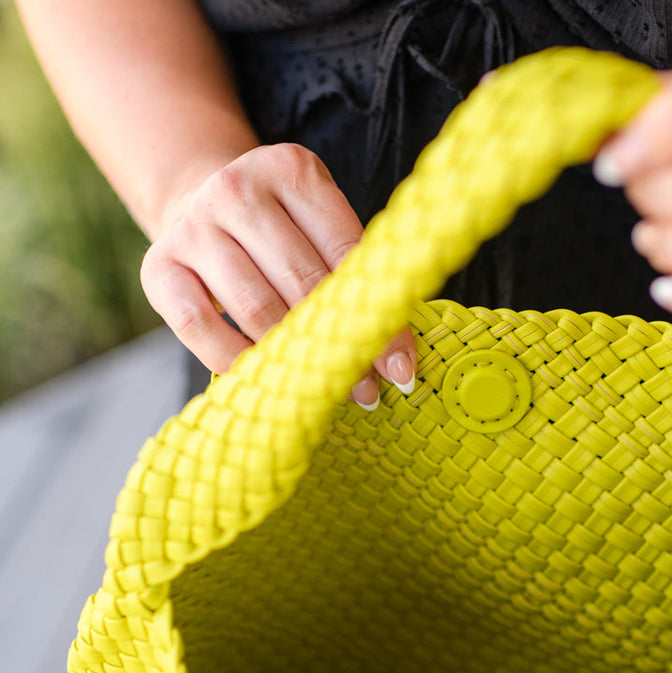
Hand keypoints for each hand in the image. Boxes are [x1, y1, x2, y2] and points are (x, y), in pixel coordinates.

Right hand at [141, 143, 414, 406]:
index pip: (348, 253)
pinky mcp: (158, 267)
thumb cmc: (279, 228)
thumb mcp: (318, 227)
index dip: (379, 315)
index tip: (401, 366)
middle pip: (303, 282)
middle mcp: (237, 189)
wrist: (197, 199)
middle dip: (342, 343)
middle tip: (369, 390)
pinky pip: (201, 326)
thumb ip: (355, 274)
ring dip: (296, 359)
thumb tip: (397, 357)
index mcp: (292, 171)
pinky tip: (267, 382)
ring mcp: (193, 227)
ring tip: (327, 391)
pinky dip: (237, 360)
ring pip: (257, 309)